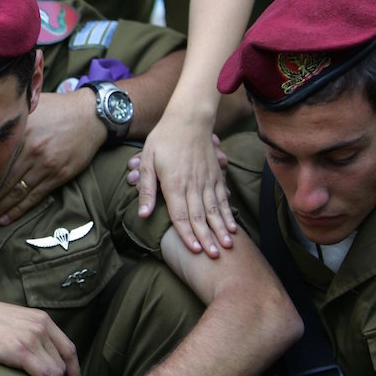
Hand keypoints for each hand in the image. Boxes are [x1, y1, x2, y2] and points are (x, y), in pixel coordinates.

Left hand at [0, 91, 103, 227]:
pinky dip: (18, 210)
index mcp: (19, 133)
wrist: (91, 115)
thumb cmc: (57, 110)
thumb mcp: (30, 109)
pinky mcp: (59, 175)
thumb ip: (9, 123)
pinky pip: (34, 197)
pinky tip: (4, 220)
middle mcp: (30, 150)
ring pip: (15, 193)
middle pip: (1, 182)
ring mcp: (45, 165)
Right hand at [0, 298, 80, 375]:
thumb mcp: (12, 319)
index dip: (75, 369)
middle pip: (64, 363)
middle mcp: (41, 326)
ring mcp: (32, 338)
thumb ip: (27, 330)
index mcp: (41, 318)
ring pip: (57, 373)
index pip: (68, 347)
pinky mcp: (21, 351)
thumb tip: (34, 348)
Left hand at [131, 114, 235, 257]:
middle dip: (207, 238)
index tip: (194, 250)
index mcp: (174, 183)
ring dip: (221, 228)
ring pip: (215, 209)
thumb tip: (142, 214)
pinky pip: (223, 198)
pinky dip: (228, 213)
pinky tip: (233, 226)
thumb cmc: (164, 139)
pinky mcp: (216, 175)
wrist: (189, 118)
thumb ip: (146, 189)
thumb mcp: (148, 161)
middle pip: (200, 216)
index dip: (187, 234)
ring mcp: (207, 180)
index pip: (181, 215)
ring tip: (227, 245)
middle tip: (214, 257)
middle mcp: (193, 184)